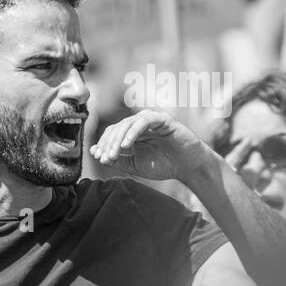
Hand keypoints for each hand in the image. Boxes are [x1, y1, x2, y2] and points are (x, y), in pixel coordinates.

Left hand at [89, 109, 211, 183]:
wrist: (188, 166)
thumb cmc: (164, 165)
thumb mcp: (136, 166)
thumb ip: (118, 161)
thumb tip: (98, 156)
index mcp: (132, 133)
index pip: (112, 133)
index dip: (103, 144)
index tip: (98, 157)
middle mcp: (139, 124)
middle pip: (117, 128)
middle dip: (108, 143)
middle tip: (105, 157)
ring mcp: (150, 119)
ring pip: (127, 124)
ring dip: (118, 139)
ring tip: (114, 153)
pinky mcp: (162, 119)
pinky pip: (144, 121)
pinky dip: (133, 132)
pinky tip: (127, 145)